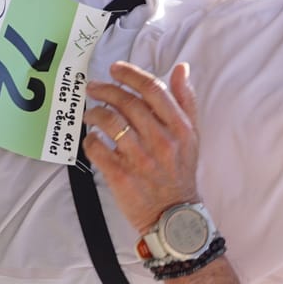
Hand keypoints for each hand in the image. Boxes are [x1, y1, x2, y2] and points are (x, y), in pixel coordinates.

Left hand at [82, 61, 201, 232]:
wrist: (174, 215)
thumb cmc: (180, 172)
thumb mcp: (192, 136)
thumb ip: (186, 101)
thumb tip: (181, 68)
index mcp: (180, 128)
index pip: (154, 90)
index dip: (131, 75)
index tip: (116, 69)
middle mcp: (162, 141)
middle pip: (128, 103)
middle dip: (106, 90)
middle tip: (93, 87)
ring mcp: (141, 159)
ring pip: (110, 122)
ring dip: (95, 113)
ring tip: (90, 113)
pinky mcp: (121, 176)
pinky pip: (98, 149)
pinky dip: (90, 140)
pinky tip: (92, 139)